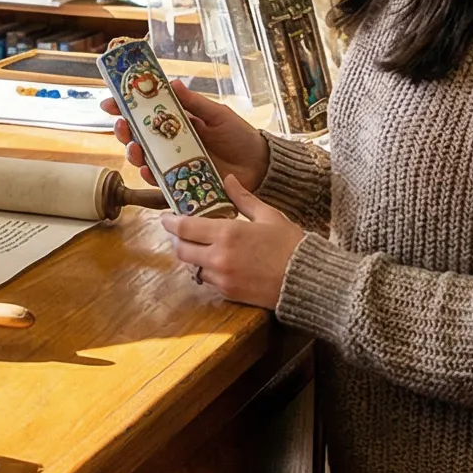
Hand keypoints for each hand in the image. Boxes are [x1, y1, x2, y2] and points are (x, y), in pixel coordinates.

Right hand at [103, 79, 269, 191]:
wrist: (260, 166)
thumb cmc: (240, 136)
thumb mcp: (218, 114)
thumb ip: (194, 103)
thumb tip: (172, 83)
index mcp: (179, 120)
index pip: (147, 111)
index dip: (126, 106)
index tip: (110, 101)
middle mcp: (172, 141)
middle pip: (139, 135)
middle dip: (124, 130)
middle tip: (121, 125)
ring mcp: (175, 161)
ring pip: (144, 157)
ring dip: (133, 152)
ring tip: (134, 148)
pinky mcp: (181, 180)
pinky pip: (159, 179)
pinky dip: (149, 175)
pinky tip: (146, 169)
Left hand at [160, 174, 305, 307]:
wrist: (307, 280)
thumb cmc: (291, 245)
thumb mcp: (268, 215)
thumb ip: (243, 198)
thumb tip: (229, 179)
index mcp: (227, 234)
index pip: (184, 228)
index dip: (170, 222)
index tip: (165, 217)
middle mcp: (219, 257)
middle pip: (181, 249)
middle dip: (176, 239)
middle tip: (179, 231)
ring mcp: (222, 278)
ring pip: (192, 267)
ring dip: (191, 257)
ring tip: (198, 246)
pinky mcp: (229, 293)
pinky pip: (207, 281)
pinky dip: (206, 271)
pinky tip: (216, 262)